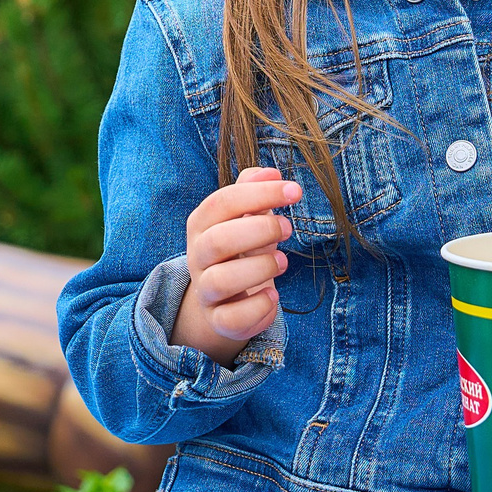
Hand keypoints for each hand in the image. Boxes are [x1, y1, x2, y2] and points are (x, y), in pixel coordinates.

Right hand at [169, 164, 303, 366]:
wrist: (226, 296)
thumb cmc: (241, 248)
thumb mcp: (244, 216)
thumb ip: (252, 191)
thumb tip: (269, 172)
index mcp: (202, 224)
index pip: (222, 202)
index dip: (259, 194)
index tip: (294, 191)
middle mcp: (197, 256)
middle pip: (218, 240)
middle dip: (260, 231)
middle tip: (288, 228)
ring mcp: (206, 289)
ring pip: (221, 281)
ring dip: (260, 269)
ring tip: (283, 262)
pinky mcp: (218, 319)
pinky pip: (231, 319)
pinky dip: (258, 309)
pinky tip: (273, 296)